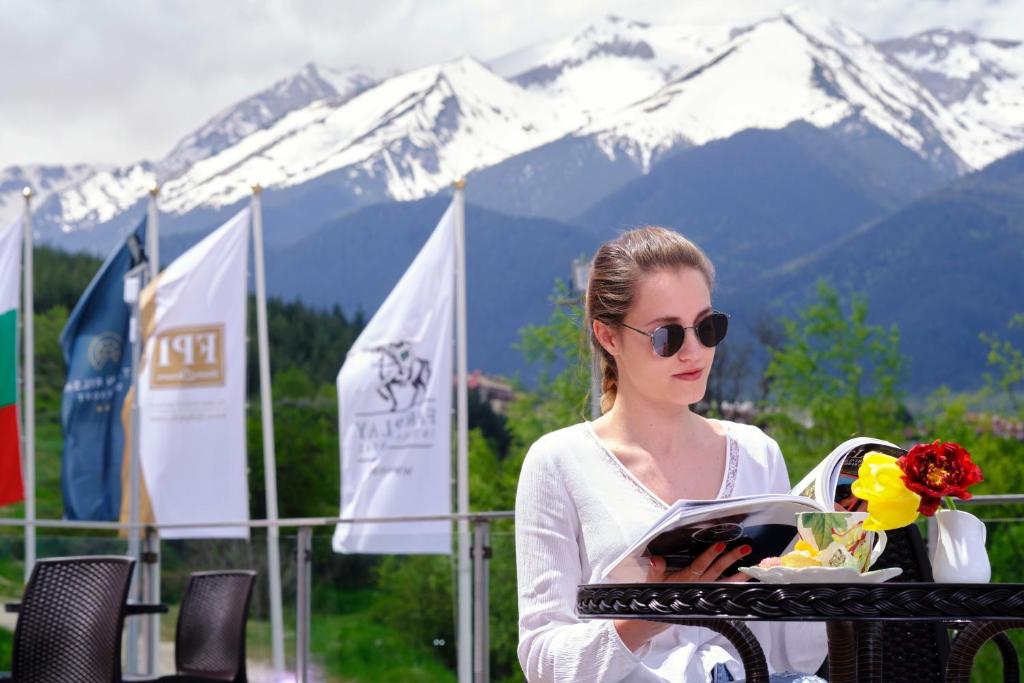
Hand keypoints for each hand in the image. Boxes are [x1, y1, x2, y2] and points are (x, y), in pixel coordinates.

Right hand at [615, 542, 751, 649]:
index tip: (720, 545)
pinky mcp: (710, 594)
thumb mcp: (653, 580)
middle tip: (744, 548)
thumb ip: (656, 569)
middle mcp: (699, 585)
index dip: (710, 555)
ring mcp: (707, 590)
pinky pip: (726, 589)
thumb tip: (656, 559)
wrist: (663, 613)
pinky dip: (737, 584)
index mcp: (686, 578)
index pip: (699, 565)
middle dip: (731, 559)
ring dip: (739, 574)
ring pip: (725, 581)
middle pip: (717, 571)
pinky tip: (748, 578)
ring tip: (753, 565)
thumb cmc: (659, 590)